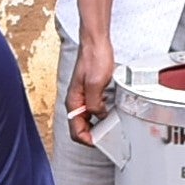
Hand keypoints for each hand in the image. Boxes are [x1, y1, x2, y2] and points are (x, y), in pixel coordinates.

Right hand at [66, 26, 113, 144]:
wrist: (95, 43)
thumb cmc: (93, 58)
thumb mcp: (96, 83)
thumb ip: (95, 103)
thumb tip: (100, 116)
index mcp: (74, 101)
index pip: (76, 130)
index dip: (87, 139)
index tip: (99, 142)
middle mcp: (76, 101)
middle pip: (81, 127)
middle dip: (92, 135)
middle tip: (107, 137)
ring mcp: (83, 96)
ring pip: (87, 119)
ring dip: (97, 125)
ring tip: (110, 127)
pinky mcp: (90, 91)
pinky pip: (93, 109)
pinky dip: (101, 115)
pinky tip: (110, 113)